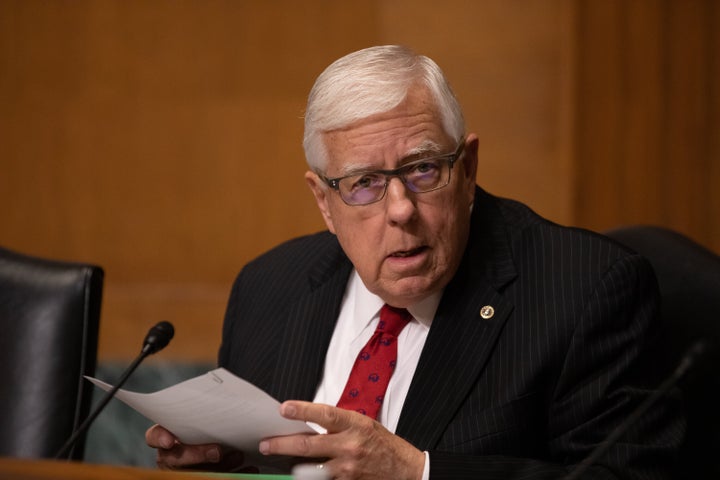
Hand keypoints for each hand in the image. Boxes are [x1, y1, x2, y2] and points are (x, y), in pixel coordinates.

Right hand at [145, 424, 249, 471]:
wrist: (223, 439)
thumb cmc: (210, 423)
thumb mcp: (205, 416)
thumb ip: (207, 415)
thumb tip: (227, 405)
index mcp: (168, 436)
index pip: (154, 436)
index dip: (159, 438)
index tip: (170, 440)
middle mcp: (171, 456)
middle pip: (176, 459)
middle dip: (197, 455)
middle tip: (217, 451)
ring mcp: (184, 470)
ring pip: (196, 472)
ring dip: (220, 466)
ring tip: (239, 456)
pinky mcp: (199, 476)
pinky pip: (215, 478)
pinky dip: (235, 474)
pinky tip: (250, 469)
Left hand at [259, 401, 424, 479]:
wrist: (406, 471)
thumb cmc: (384, 445)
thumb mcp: (363, 424)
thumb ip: (338, 424)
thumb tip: (309, 421)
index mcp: (355, 425)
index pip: (324, 414)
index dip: (302, 411)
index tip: (284, 408)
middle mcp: (350, 446)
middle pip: (308, 445)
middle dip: (282, 444)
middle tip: (265, 444)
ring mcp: (347, 469)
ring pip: (310, 469)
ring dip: (293, 466)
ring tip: (280, 462)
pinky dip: (311, 477)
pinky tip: (303, 474)